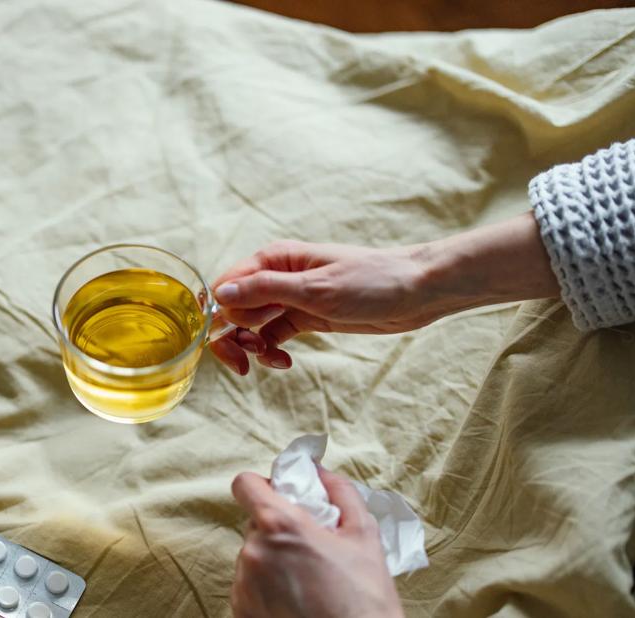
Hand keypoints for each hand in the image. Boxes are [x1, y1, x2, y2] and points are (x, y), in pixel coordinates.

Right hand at [209, 213, 559, 373]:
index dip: (217, 315)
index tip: (226, 341)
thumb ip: (266, 290)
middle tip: (243, 365)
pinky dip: (271, 351)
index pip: (224, 286)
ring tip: (271, 361)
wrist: (418, 292)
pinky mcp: (304, 317)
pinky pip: (272, 336)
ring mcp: (289, 298)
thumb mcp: (316, 289)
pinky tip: (283, 362)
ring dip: (252, 347)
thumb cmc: (372, 281)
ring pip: (250, 326)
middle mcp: (275, 277)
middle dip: (232, 337)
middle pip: (233, 309)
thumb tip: (221, 294)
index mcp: (273, 259)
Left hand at [230, 470, 402, 617]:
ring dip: (272, 562)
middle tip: (309, 549)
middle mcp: (253, 552)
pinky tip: (296, 601)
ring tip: (307, 582)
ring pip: (251, 557)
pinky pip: (247, 587)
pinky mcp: (240, 611)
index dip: (262, 486)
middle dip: (278, 530)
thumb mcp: (364, 535)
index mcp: (279, 525)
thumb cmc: (364, 599)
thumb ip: (340, 492)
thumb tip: (319, 471)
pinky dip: (266, 589)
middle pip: (254, 524)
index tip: (280, 498)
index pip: (244, 485)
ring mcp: (243, 585)